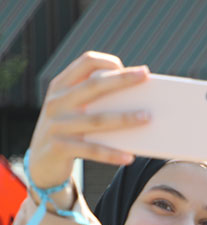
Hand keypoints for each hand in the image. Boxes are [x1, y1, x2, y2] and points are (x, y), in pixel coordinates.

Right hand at [28, 51, 149, 188]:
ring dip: (124, 118)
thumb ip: (93, 100)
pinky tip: (129, 157)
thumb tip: (136, 100)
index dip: (107, 62)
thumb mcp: (72, 109)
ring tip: (147, 117)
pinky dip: (112, 153)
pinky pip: (91, 150)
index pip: (85, 63)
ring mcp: (57, 124)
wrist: (40, 162)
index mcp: (61, 86)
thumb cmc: (68, 131)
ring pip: (96, 120)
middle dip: (122, 80)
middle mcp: (57, 102)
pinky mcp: (59, 147)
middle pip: (93, 86)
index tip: (130, 69)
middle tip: (145, 76)